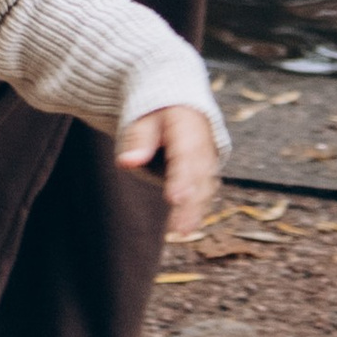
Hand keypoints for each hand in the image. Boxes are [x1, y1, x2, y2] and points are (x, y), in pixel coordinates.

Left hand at [115, 100, 221, 235]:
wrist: (179, 105)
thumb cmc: (156, 113)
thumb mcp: (143, 119)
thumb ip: (137, 140)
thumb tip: (126, 163)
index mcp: (188, 126)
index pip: (186, 155)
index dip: (182, 178)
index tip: (174, 199)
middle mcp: (204, 144)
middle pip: (198, 176)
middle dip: (190, 203)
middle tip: (178, 228)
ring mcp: (210, 157)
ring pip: (206, 186)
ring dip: (196, 209)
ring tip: (182, 231)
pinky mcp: (209, 169)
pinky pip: (206, 189)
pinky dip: (199, 206)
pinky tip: (188, 225)